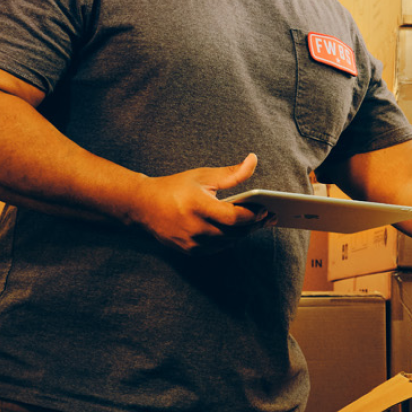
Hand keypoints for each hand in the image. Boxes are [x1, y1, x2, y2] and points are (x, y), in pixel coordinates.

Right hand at [127, 153, 271, 252]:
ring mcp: (191, 243)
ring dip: (242, 234)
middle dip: (254, 225)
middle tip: (268, 217)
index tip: (265, 209)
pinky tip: (236, 230)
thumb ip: (232, 173)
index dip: (253, 215)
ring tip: (255, 223)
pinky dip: (228, 240)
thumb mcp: (203, 175)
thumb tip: (254, 160)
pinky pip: (216, 248)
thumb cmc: (176, 187)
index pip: (234, 217)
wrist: (144, 206)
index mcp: (198, 206)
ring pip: (228, 243)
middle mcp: (194, 228)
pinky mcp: (189, 251)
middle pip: (234, 233)